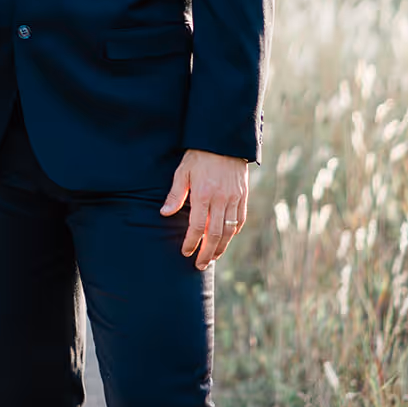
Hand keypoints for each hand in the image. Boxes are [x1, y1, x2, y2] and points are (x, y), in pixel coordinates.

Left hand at [161, 149, 248, 269]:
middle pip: (215, 234)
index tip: (185, 252)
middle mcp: (221, 199)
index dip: (191, 242)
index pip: (197, 226)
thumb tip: (164, 213)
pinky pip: (240, 220)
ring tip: (212, 258)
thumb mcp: (182, 172)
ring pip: (229, 231)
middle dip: (207, 253)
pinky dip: (234, 233)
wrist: (224, 141)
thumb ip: (175, 194)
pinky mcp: (243, 196)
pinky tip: (226, 240)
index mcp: (204, 194)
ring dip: (221, 247)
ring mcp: (234, 199)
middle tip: (200, 265)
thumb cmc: (199, 156)